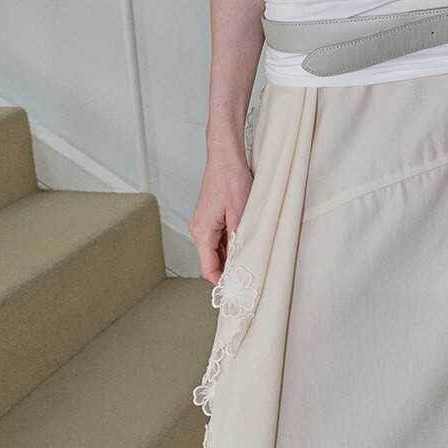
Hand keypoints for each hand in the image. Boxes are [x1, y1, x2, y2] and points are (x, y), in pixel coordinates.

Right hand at [189, 150, 254, 284]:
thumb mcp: (242, 214)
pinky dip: (229, 243)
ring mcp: (202, 222)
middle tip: (247, 276)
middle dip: (228, 270)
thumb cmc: (232, 180)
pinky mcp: (209, 216)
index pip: (209, 268)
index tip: (236, 290)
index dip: (222, 282)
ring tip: (249, 259)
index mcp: (202, 232)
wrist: (225, 156)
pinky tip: (244, 241)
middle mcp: (198, 229)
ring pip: (215, 249)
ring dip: (230, 255)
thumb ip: (239, 241)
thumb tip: (241, 262)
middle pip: (211, 260)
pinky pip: (218, 237)